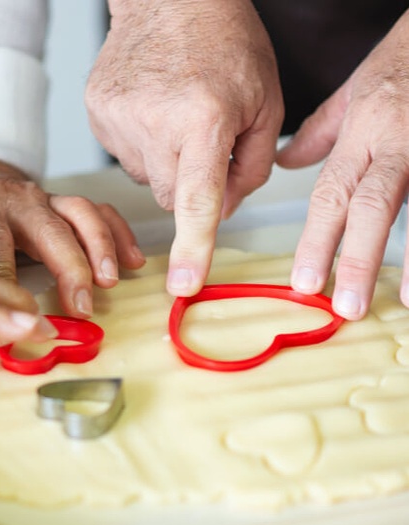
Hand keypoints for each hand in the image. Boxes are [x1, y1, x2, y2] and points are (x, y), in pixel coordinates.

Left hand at [0, 155, 145, 316]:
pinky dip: (119, 234)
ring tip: (110, 282)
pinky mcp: (64, 203)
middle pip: (48, 229)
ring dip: (100, 248)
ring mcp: (45, 198)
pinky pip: (99, 211)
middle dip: (69, 268)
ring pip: (80, 214)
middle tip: (81, 306)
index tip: (21, 314)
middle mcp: (15, 199)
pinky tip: (132, 260)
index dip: (7, 276)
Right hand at [86, 0, 283, 295]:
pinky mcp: (97, 115)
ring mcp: (117, 118)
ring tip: (176, 115)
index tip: (183, 285)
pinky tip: (152, 112)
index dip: (194, 246)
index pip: (197, 199)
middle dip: (192, 184)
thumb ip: (251, 169)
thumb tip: (221, 213)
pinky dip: (143, 146)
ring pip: (148, 179)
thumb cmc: (225, 42)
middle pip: (172, 198)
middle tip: (202, 141)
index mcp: (204, 116)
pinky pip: (126, 157)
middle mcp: (154, 120)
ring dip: (166, 162)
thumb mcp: (265, 101)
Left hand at [277, 11, 408, 319]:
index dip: (316, 242)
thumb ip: (321, 132)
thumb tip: (286, 160)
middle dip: (357, 258)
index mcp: (364, 133)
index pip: (330, 195)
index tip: (304, 283)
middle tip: (344, 305)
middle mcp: (397, 143)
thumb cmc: (405, 61)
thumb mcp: (356, 91)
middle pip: (372, 206)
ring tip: (404, 300)